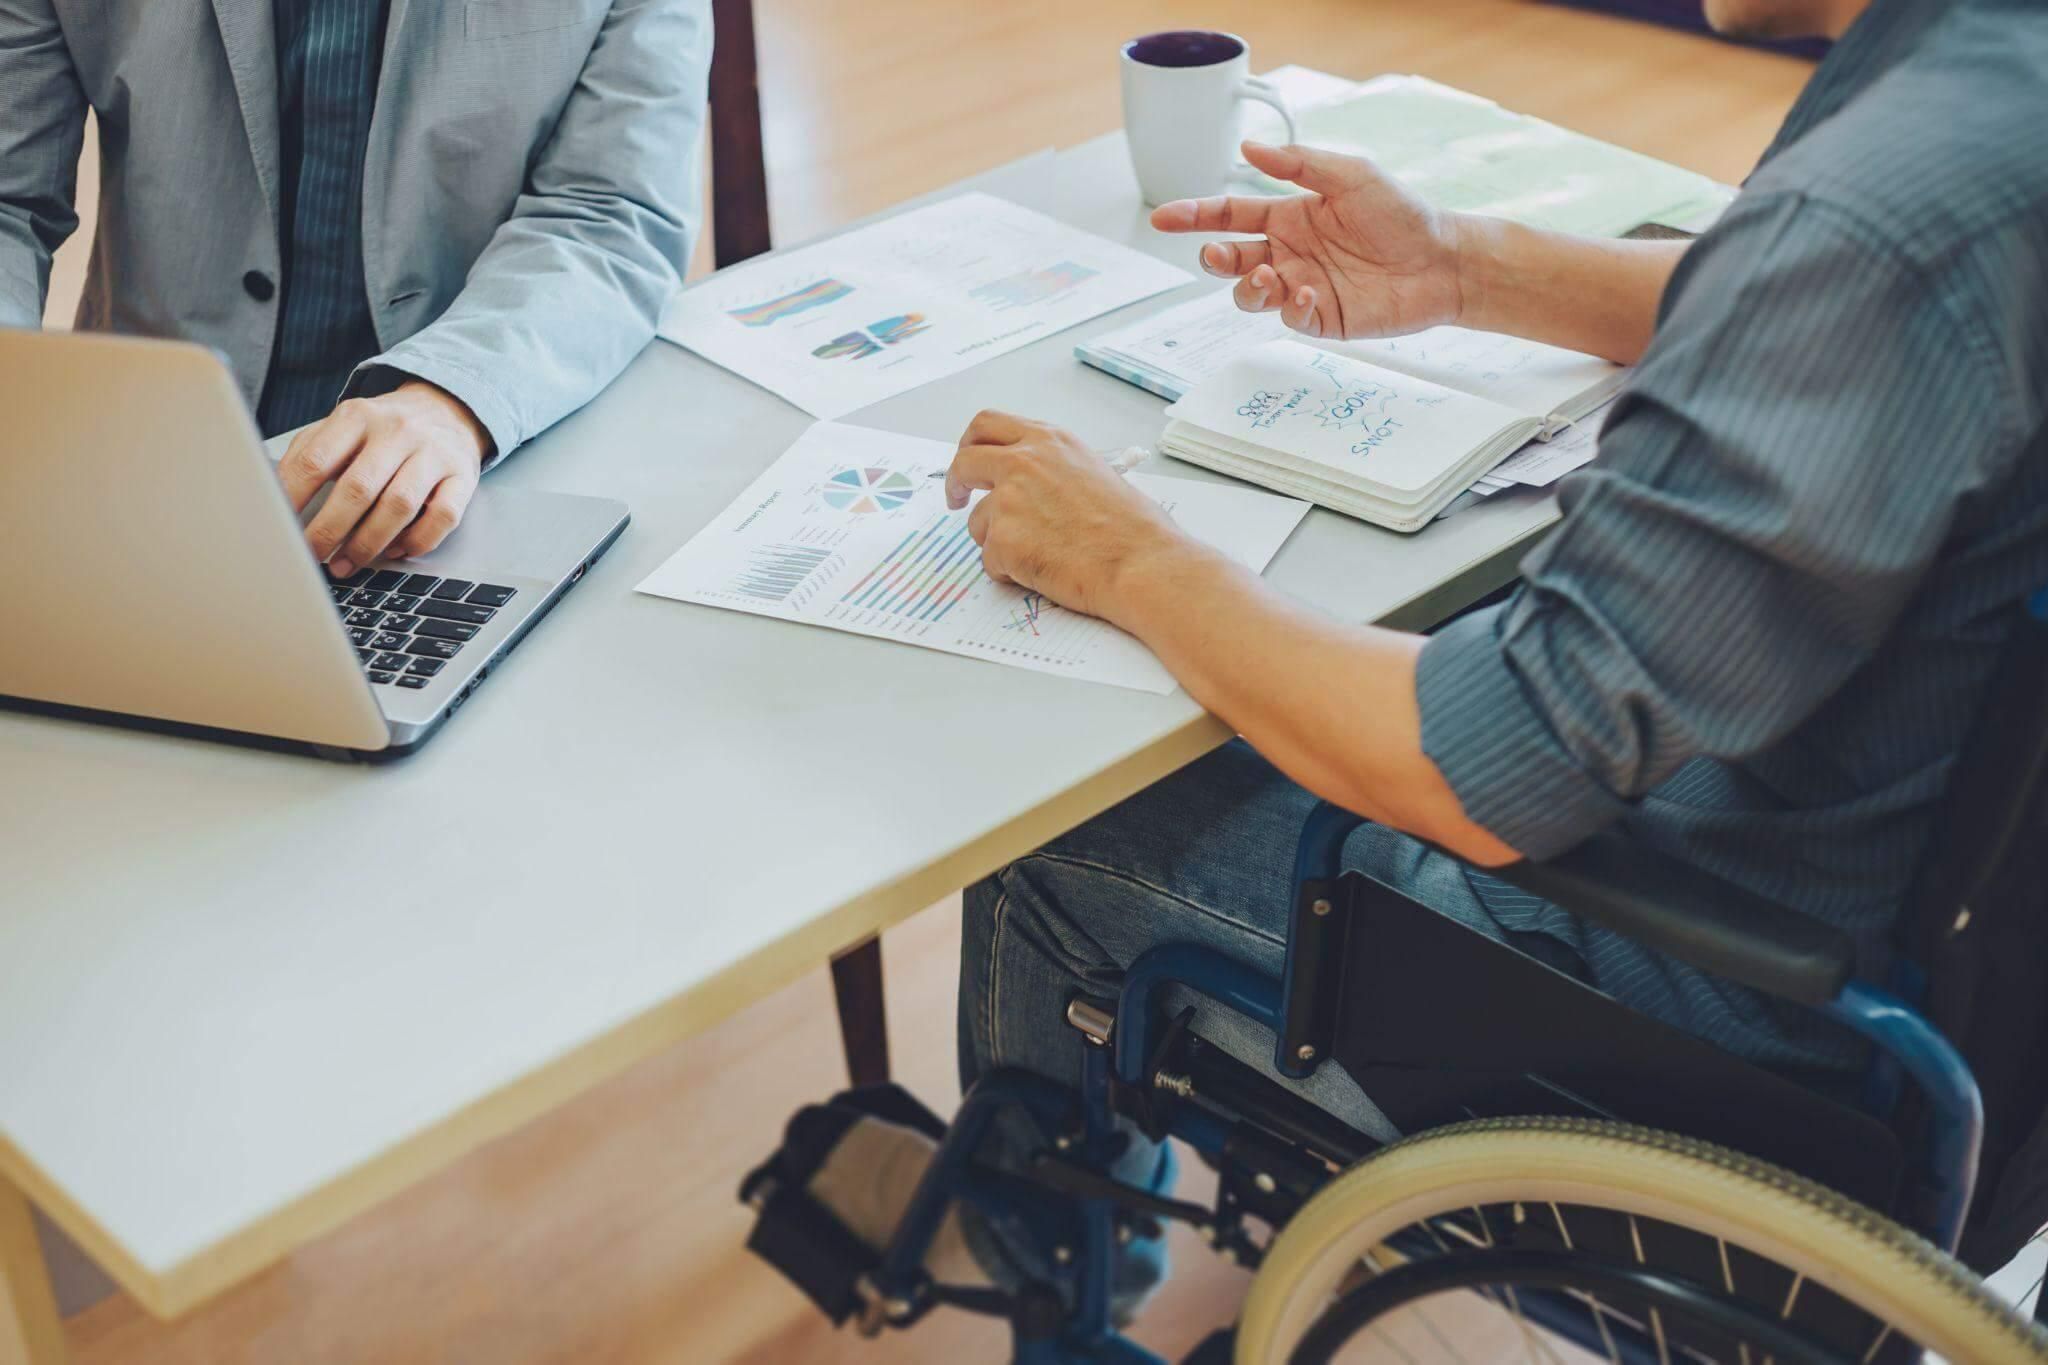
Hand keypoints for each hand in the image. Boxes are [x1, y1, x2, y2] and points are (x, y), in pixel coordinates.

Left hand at [279, 381, 492, 577]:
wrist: (447, 408)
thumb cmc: (385, 428)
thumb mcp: (343, 426)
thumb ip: (310, 453)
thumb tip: (276, 499)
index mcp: (357, 417)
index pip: (316, 460)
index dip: (293, 499)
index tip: (278, 528)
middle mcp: (397, 431)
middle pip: (357, 488)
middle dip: (329, 531)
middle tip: (312, 556)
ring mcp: (433, 453)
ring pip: (399, 506)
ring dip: (369, 543)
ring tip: (348, 563)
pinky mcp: (462, 475)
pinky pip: (442, 516)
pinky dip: (417, 541)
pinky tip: (396, 550)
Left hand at [945, 411, 1197, 624]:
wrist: (1140, 563)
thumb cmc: (1133, 528)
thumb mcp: (1093, 471)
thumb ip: (1053, 469)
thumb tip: (1033, 486)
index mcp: (1048, 441)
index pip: (989, 425)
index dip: (971, 444)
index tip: (969, 462)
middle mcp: (1023, 462)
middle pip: (965, 461)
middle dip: (955, 482)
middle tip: (956, 499)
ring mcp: (1008, 500)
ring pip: (978, 522)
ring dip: (997, 540)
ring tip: (1041, 554)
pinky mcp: (1002, 539)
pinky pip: (990, 560)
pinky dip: (1009, 571)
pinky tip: (1045, 571)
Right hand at [1150, 141, 1467, 340]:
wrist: (1442, 261)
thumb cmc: (1402, 214)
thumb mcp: (1351, 174)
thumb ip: (1298, 164)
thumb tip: (1249, 149)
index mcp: (1289, 216)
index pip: (1230, 215)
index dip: (1195, 215)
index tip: (1164, 217)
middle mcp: (1289, 253)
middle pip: (1230, 259)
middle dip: (1214, 257)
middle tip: (1216, 254)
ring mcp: (1301, 287)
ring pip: (1249, 294)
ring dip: (1248, 286)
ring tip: (1270, 275)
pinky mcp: (1321, 318)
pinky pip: (1288, 318)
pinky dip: (1290, 307)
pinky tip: (1310, 293)